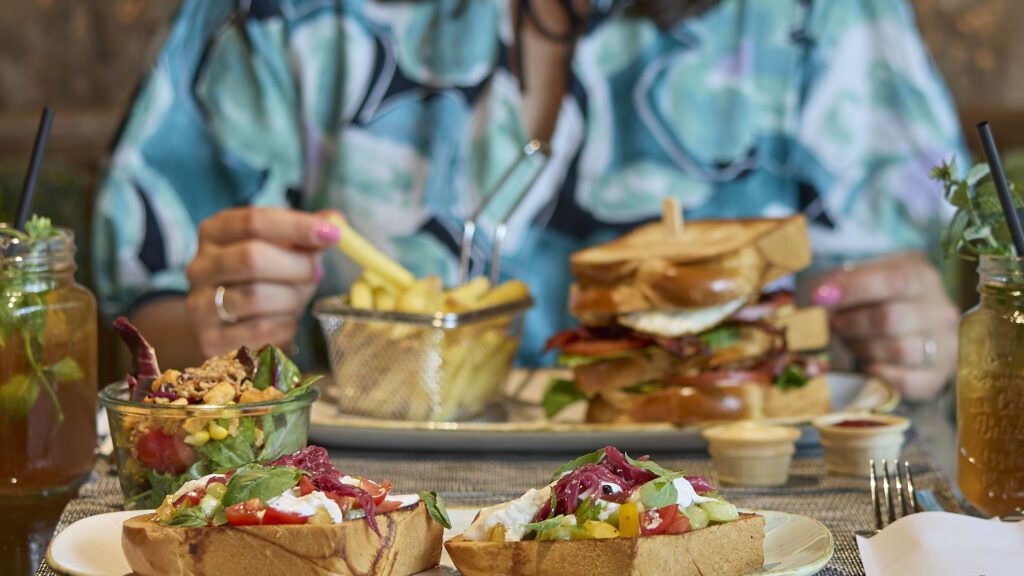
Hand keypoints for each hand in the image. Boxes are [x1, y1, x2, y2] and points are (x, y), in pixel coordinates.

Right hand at [185, 207, 341, 356]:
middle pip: (252, 258)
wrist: (229, 323)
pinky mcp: (209, 339)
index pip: (253, 221)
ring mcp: (199, 304)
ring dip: (292, 297)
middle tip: (318, 273)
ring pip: (256, 297)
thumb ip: (306, 233)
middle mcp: (199, 266)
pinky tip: (285, 319)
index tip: (332, 234)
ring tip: (298, 297)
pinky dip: (283, 324)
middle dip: (297, 266)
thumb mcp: (281, 247)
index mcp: (215, 232)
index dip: (296, 226)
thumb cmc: (263, 276)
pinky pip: (259, 330)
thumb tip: (335, 221)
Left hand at [812, 252, 958, 400]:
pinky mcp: (936, 377)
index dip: (855, 288)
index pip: (895, 280)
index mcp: (923, 280)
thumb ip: (847, 281)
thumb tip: (823, 293)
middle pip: (890, 318)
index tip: (823, 296)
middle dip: (852, 323)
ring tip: (850, 341)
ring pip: (898, 350)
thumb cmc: (881, 299)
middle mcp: (941, 313)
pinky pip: (905, 381)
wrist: (913, 330)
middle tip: (835, 323)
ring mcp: (945, 346)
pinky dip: (879, 374)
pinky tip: (867, 364)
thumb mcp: (869, 278)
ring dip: (862, 348)